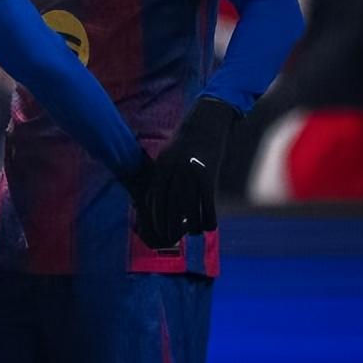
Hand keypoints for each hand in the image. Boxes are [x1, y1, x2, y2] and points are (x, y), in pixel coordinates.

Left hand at [135, 97, 240, 249]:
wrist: (206, 123)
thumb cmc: (184, 143)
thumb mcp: (167, 156)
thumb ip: (161, 176)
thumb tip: (152, 199)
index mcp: (162, 167)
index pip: (156, 198)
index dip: (156, 216)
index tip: (157, 230)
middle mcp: (175, 172)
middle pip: (171, 206)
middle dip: (171, 226)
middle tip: (172, 239)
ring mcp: (192, 174)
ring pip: (190, 208)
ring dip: (191, 225)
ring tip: (193, 233)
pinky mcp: (209, 176)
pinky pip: (207, 203)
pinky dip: (209, 218)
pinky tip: (209, 227)